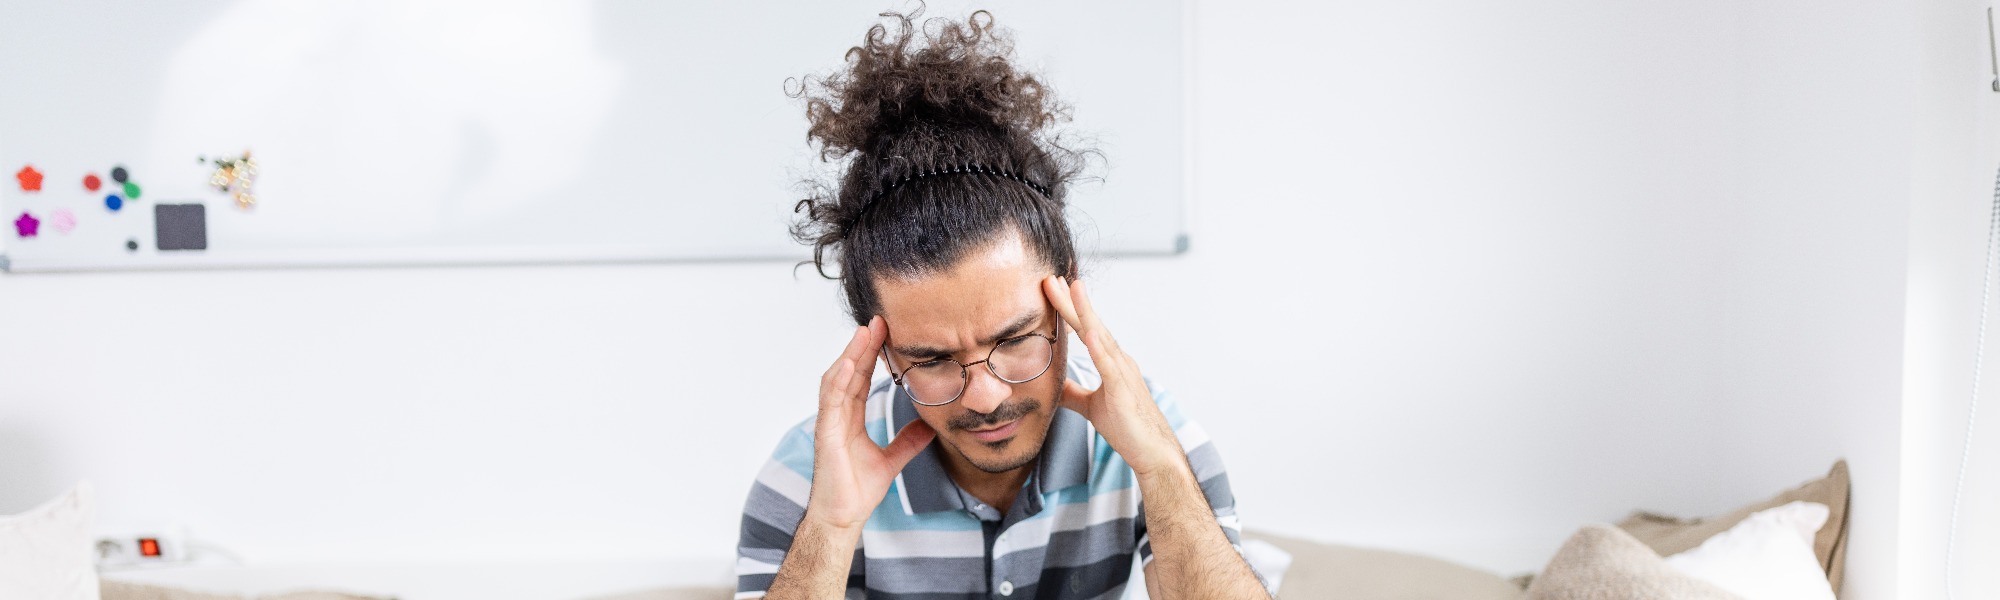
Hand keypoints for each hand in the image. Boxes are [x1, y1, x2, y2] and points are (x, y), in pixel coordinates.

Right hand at [806, 316, 936, 531]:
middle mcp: (838, 416)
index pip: (863, 379)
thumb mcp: (893, 460)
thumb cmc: (858, 491)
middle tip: (880, 320)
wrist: (844, 517)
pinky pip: (831, 401)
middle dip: (863, 345)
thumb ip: (909, 441)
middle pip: (851, 372)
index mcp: (851, 419)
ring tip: (865, 332)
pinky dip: (840, 380)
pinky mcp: (825, 434)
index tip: (888, 333)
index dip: (873, 355)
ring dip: (851, 354)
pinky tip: (851, 363)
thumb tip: (930, 426)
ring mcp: (829, 422)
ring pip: (838, 379)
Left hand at [1043, 276, 1184, 474]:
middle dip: (1071, 301)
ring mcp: (1123, 373)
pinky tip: (1088, 331)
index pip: (1085, 330)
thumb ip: (1073, 392)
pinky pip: (1109, 366)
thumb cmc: (1127, 428)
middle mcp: (1119, 361)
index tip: (1053, 288)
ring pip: (1101, 336)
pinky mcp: (1123, 391)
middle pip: (1091, 325)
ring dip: (1085, 312)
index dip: (1068, 309)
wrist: (1153, 452)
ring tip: (1072, 288)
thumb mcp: (1091, 406)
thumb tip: (1053, 383)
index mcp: (1111, 362)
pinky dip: (1099, 347)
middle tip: (1052, 278)